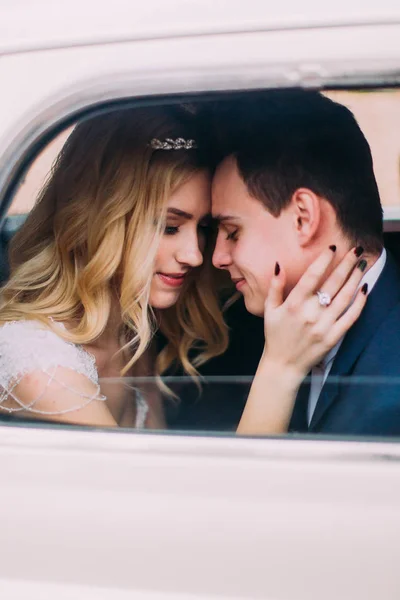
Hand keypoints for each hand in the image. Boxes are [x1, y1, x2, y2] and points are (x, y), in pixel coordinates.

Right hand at [262, 246, 367, 380]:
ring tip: (361, 266)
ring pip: (345, 297)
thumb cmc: (275, 335)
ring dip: (355, 279)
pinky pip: (351, 317)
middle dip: (346, 264)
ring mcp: (323, 325)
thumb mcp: (269, 310)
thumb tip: (279, 265)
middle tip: (356, 251)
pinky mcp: (333, 336)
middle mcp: (310, 313)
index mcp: (293, 304)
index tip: (333, 248)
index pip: (312, 276)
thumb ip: (274, 287)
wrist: (283, 365)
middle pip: (333, 283)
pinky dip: (359, 303)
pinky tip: (364, 290)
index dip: (324, 260)